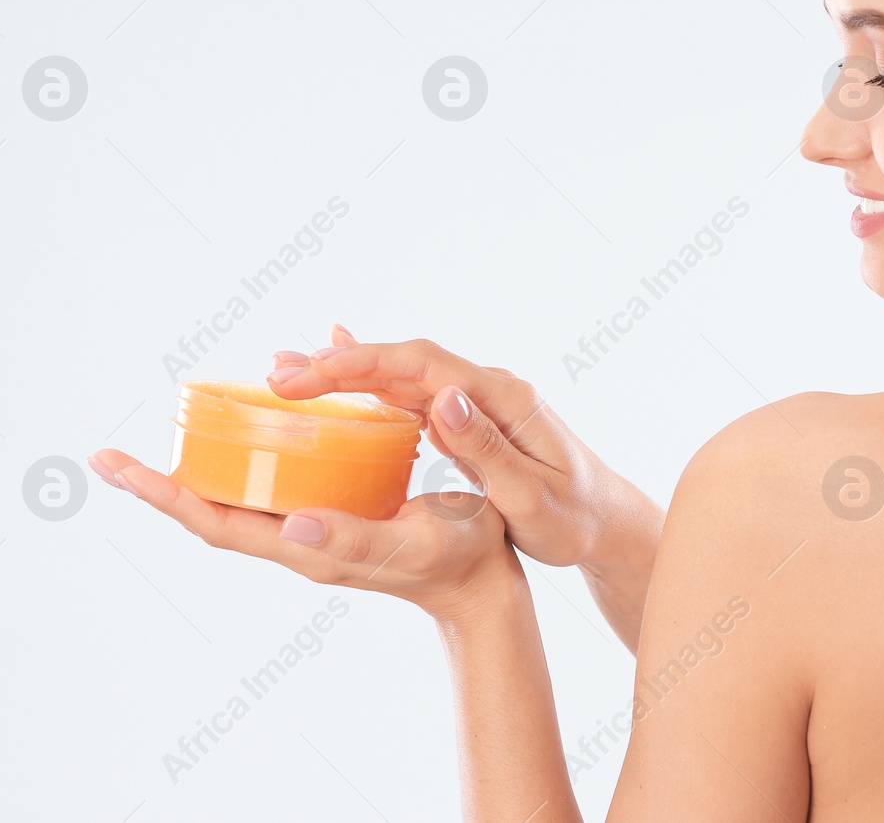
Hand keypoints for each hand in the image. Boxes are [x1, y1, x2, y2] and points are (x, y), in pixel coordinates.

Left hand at [86, 449, 515, 621]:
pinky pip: (287, 472)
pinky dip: (267, 439)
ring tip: (180, 425)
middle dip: (165, 483)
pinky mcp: (340, 507)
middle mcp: (300, 535)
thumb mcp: (406, 544)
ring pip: (247, 489)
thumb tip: (288, 522)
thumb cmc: (455, 558)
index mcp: (306, 546)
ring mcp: (316, 523)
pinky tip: (276, 405)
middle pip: (216, 507)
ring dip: (210, 459)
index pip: (214, 523)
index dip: (163, 496)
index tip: (113, 467)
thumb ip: (350, 539)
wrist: (485, 578)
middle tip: (114, 456)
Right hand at [268, 326, 660, 571]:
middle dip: (340, 363)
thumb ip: (488, 449)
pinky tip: (332, 380)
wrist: (606, 521)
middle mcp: (488, 389)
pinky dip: (369, 389)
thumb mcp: (532, 496)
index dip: (366, 362)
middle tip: (277, 374)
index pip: (425, 365)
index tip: (314, 370)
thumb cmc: (574, 519)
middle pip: (405, 362)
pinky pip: (411, 395)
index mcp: (504, 399)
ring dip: (346, 374)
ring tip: (285, 375)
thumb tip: (444, 396)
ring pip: (402, 376)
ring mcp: (477, 401)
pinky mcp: (468, 418)